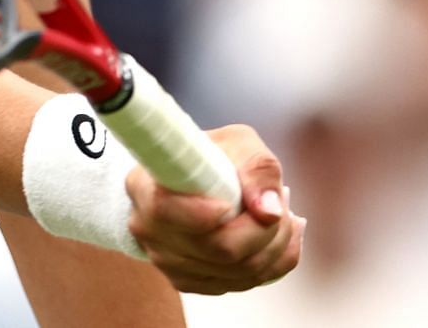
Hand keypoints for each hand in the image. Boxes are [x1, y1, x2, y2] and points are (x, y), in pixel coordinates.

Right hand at [125, 124, 304, 294]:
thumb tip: (269, 211)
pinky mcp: (189, 282)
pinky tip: (278, 239)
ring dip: (275, 247)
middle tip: (282, 203)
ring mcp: (167, 262)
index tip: (231, 203)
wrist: (195, 181)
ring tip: (284, 217)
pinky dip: (272, 265)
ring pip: (237, 272)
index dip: (204, 213)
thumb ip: (257, 169)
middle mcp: (148, 230)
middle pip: (217, 250)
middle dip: (264, 230)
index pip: (165, 211)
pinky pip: (241, 285)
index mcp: (144, 187)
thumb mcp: (237, 142)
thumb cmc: (212, 157)